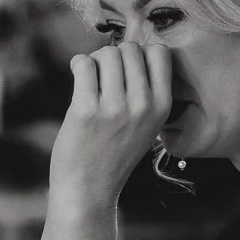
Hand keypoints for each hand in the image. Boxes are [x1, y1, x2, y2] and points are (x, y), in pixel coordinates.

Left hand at [54, 41, 172, 204]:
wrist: (89, 191)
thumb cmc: (113, 153)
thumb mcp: (145, 125)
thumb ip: (144, 90)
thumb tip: (127, 48)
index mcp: (162, 107)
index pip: (160, 53)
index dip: (140, 54)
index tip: (126, 69)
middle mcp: (143, 105)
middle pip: (130, 49)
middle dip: (113, 56)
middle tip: (103, 75)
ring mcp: (115, 108)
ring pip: (107, 54)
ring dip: (94, 60)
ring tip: (90, 79)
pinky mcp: (86, 111)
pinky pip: (84, 65)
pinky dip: (78, 65)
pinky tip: (77, 77)